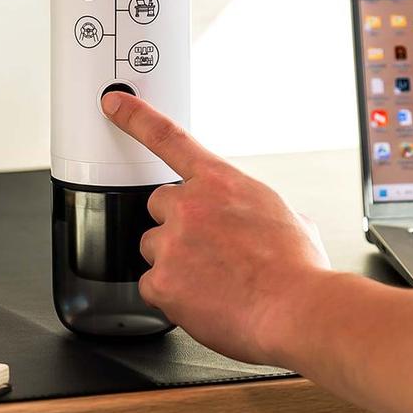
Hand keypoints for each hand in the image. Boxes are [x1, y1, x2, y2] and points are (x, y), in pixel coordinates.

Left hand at [101, 92, 330, 364]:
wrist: (296, 309)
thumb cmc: (298, 269)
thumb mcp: (287, 217)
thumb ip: (256, 208)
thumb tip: (261, 220)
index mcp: (220, 182)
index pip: (169, 137)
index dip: (135, 117)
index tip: (114, 103)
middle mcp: (190, 205)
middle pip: (159, 205)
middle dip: (177, 224)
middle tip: (209, 249)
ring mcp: (172, 242)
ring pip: (154, 247)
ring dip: (174, 262)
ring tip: (214, 281)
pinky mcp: (161, 280)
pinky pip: (152, 286)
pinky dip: (172, 296)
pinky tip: (203, 301)